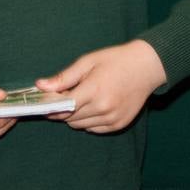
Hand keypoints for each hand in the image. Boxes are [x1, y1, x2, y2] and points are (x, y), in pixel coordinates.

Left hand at [36, 40, 166, 134]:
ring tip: (85, 100)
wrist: (148, 66)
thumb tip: (40, 86)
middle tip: (69, 96)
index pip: (62, 108)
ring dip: (75, 116)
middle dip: (63, 110)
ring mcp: (112, 118)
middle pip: (69, 118)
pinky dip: (89, 121)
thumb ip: (64, 77)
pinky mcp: (119, 124)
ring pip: (80, 125)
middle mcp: (103, 108)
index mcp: (94, 90)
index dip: (51, 106)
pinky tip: (96, 107)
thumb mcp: (89, 62)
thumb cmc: (117, 60)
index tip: (47, 102)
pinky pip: (94, 129)